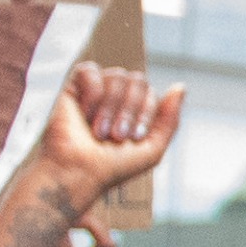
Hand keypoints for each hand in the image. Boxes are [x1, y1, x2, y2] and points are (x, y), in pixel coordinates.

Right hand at [0, 65, 179, 246]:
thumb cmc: (108, 174)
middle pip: (135, 80)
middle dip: (128, 111)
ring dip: (111, 105)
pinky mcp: (65, 90)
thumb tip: (180, 86)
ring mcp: (86, 94)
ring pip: (117, 74)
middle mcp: (108, 101)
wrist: (71, 178)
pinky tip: (84, 111)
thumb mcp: (150, 152)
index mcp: (128, 114)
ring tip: (97, 129)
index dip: (143, 112)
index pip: (148, 90)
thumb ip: (169, 122)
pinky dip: (92, 90)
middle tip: (109, 136)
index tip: (125, 139)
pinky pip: (92, 68)